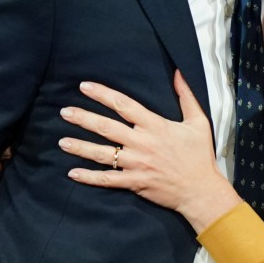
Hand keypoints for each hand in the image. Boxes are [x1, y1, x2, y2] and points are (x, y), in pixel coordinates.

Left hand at [59, 71, 241, 232]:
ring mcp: (137, 164)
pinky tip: (72, 173)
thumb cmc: (199, 155)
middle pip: (107, 127)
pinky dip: (89, 177)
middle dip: (84, 118)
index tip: (84, 86)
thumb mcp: (198, 121)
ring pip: (103, 154)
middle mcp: (142, 143)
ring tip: (62, 141)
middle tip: (64, 111)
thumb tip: (178, 72)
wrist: (201, 190)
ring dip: (81, 147)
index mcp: (155, 125)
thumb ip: (186, 96)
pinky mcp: (134, 183)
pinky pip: (108, 180)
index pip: (124, 105)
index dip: (103, 94)